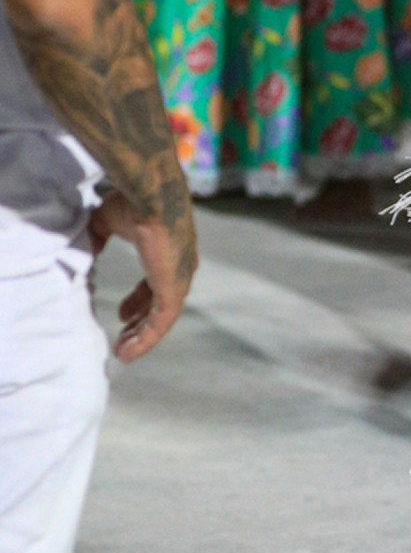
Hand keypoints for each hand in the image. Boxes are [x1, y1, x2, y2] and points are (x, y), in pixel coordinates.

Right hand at [89, 190, 196, 360]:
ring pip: (161, 317)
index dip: (140, 299)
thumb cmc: (134, 202)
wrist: (152, 198)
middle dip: (141, 321)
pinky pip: (161, 323)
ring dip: (141, 336)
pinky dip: (145, 340)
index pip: (157, 281)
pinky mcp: (175, 290)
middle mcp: (180, 265)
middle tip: (123, 335)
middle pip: (161, 302)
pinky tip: (127, 354)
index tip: (123, 313)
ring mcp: (180, 279)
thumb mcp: (108, 220)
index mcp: (169, 248)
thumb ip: (98, 236)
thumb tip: (88, 251)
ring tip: (122, 352)